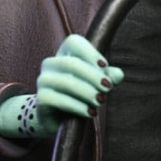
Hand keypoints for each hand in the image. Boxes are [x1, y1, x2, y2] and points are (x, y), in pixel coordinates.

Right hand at [0, 34, 123, 138]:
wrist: (60, 118)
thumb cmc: (80, 95)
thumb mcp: (96, 84)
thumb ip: (108, 77)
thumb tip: (118, 74)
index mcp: (64, 54)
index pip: (73, 42)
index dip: (90, 52)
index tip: (105, 66)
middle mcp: (51, 64)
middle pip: (71, 63)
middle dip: (92, 76)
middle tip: (107, 88)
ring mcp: (43, 81)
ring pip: (65, 82)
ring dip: (87, 92)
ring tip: (100, 101)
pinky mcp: (41, 99)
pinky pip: (59, 100)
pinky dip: (77, 106)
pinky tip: (90, 113)